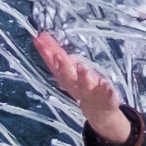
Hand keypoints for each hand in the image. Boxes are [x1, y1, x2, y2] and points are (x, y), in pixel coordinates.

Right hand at [31, 28, 137, 145]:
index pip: (54, 64)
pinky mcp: (106, 96)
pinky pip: (106, 93)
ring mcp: (91, 91)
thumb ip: (55, 54)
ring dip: (82, 76)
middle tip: (58, 56)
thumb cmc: (81, 84)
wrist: (98, 110)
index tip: (39, 41)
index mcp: (66, 76)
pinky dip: (106, 89)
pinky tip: (106, 83)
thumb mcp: (67, 69)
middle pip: (67, 75)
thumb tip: (40, 35)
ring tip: (81, 67)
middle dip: (62, 66)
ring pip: (85, 84)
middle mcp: (76, 84)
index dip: (46, 53)